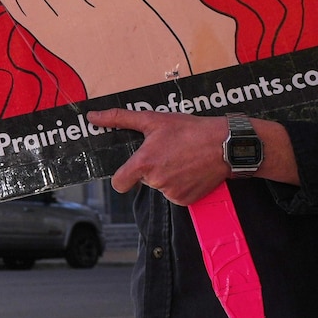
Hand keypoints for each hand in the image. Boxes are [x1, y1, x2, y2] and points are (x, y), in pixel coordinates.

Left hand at [89, 109, 233, 205]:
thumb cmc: (189, 130)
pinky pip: (175, 195)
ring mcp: (172, 193)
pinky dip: (180, 185)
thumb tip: (93, 116)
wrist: (224, 145)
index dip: (121, 177)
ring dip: (166, 176)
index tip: (129, 170)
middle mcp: (156, 182)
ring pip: (160, 187)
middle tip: (167, 152)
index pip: (119, 183)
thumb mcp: (153, 119)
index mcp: (144, 164)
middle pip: (142, 181)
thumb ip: (119, 118)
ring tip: (181, 159)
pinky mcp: (186, 201)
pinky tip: (190, 170)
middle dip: (150, 169)